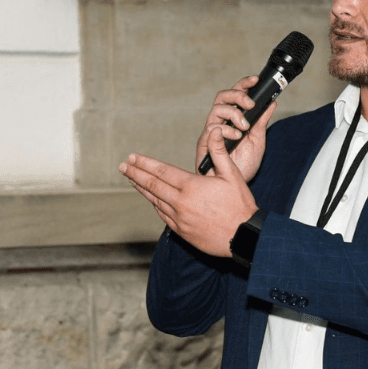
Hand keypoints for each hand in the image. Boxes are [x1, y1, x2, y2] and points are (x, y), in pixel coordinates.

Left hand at [124, 127, 260, 256]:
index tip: (132, 157)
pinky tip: (151, 200)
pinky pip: (162, 215)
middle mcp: (181, 202)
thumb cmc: (240, 205)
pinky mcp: (182, 231)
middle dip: (135, 174)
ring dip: (142, 189)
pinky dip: (154, 205)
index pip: (161, 171)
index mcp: (191, 186)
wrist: (244, 237)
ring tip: (132, 180)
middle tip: (123, 166)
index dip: (145, 163)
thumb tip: (213, 131)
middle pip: (152, 185)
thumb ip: (218, 152)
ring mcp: (179, 218)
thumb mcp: (232, 175)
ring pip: (154, 201)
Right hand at [197, 76, 278, 180]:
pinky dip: (226, 130)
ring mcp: (212, 131)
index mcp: (234, 118)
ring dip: (233, 114)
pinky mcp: (205, 143)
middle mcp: (221, 121)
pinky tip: (235, 137)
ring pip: (217, 109)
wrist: (234, 186)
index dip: (244, 84)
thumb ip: (262, 121)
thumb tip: (272, 103)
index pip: (236, 95)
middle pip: (223, 96)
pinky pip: (211, 129)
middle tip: (250, 104)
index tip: (255, 80)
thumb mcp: (258, 141)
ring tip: (244, 127)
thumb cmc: (243, 165)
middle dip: (237, 96)